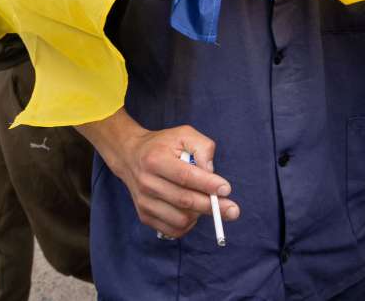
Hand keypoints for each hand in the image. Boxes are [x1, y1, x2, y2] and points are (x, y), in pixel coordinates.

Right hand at [78, 110, 239, 238]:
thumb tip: (211, 172)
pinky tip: (193, 212)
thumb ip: (202, 147)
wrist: (130, 156)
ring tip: (205, 202)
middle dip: (212, 206)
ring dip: (199, 214)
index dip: (207, 184)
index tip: (226, 189)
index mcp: (155, 159)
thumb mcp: (184, 134)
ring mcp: (144, 202)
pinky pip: (173, 229)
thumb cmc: (163, 144)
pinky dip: (189, 224)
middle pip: (184, 200)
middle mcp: (146, 183)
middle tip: (233, 210)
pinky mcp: (144, 216)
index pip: (185, 176)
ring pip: (180, 219)